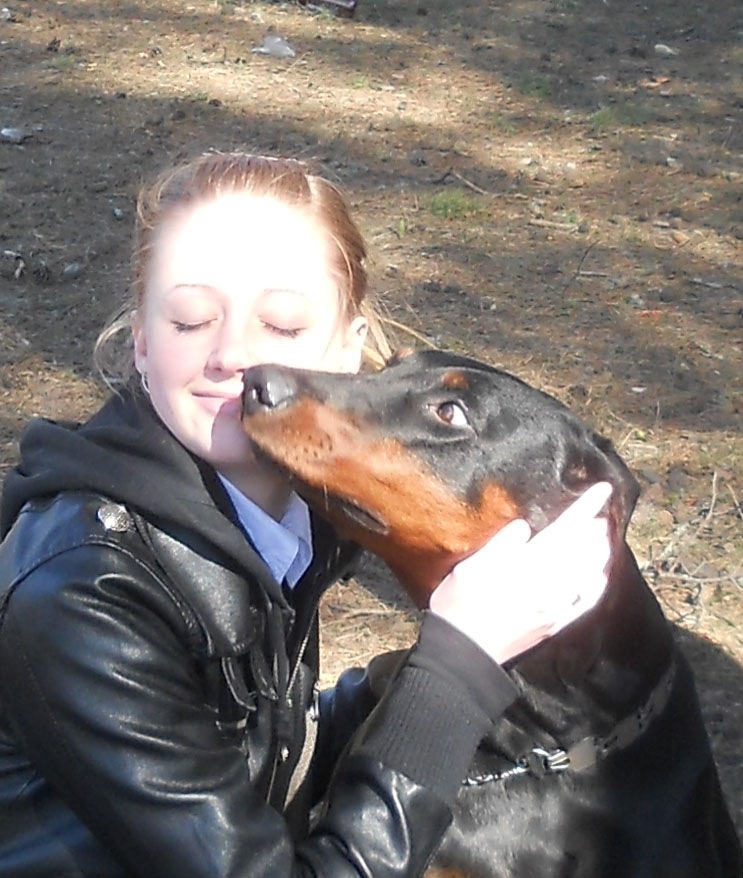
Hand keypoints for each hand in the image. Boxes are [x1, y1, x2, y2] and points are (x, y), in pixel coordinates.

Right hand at [429, 482, 612, 664]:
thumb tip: (525, 528)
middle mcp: (550, 585)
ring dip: (600, 552)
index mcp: (529, 565)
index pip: (566, 528)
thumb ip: (502, 545)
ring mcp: (557, 607)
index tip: (603, 489)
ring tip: (603, 537)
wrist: (463, 654)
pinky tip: (600, 575)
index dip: (586, 507)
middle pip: (585, 550)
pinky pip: (587, 601)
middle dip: (596, 528)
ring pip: (592, 573)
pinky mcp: (557, 625)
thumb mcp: (470, 567)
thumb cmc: (459, 605)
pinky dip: (598, 583)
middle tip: (601, 513)